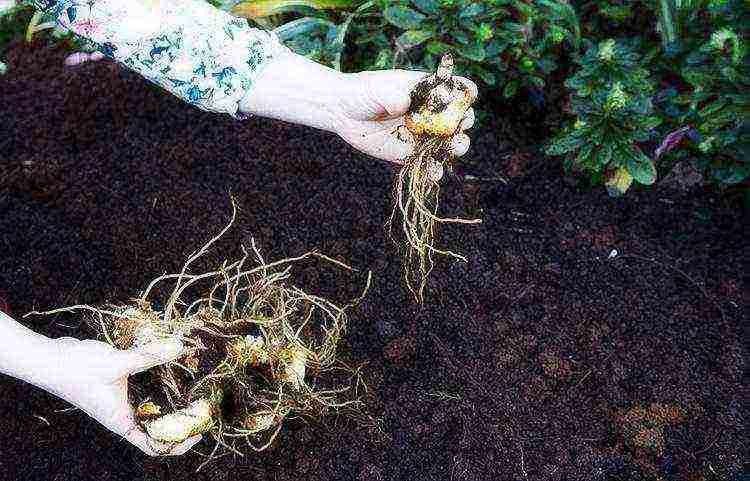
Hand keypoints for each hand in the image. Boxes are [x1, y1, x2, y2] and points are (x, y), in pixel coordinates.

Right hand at [49, 336, 200, 455]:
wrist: (48, 358)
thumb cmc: (77, 370)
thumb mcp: (118, 363)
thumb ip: (150, 356)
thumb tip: (180, 347)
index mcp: (122, 421)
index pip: (154, 445)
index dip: (178, 444)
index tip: (199, 432)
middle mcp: (122, 414)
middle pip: (157, 426)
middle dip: (181, 419)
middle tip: (202, 405)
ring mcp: (119, 400)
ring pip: (151, 405)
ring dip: (170, 398)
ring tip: (191, 386)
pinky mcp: (117, 384)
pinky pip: (143, 388)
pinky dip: (156, 380)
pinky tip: (167, 363)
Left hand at [241, 53, 477, 163]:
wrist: (342, 112)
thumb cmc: (361, 92)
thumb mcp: (376, 90)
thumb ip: (390, 95)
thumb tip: (403, 104)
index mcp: (427, 92)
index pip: (455, 90)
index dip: (464, 94)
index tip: (466, 99)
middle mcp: (428, 114)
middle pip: (457, 119)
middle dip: (463, 124)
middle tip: (460, 129)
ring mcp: (420, 134)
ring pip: (445, 144)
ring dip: (455, 148)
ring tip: (456, 150)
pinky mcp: (408, 153)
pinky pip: (426, 163)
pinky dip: (433, 170)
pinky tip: (435, 174)